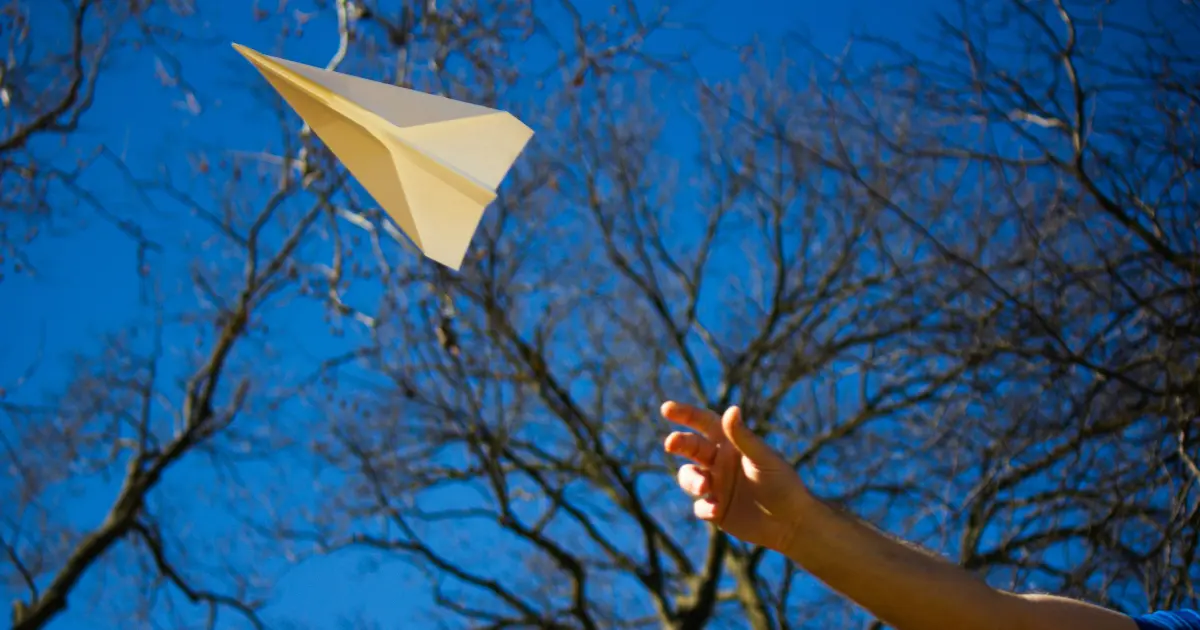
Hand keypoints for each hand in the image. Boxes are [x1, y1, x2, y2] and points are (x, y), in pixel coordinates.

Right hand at [661, 401, 810, 550]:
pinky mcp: (716, 510)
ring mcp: (716, 486)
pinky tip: (717, 510)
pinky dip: (704, 507)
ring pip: (689, 477)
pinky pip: (699, 506)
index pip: (704, 424)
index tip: (667, 408)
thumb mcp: (763, 459)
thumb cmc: (783, 483)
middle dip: (679, 443)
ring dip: (691, 479)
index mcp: (731, 444)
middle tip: (670, 443)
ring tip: (704, 487)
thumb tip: (731, 409)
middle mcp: (719, 462)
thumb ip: (744, 437)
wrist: (792, 521)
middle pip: (690, 447)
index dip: (685, 414)